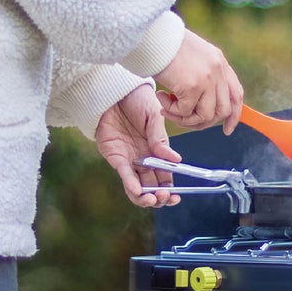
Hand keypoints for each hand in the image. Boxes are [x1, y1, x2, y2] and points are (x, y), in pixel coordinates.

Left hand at [94, 84, 180, 207]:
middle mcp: (144, 159)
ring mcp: (129, 159)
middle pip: (152, 186)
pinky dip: (132, 185)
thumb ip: (161, 140)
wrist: (115, 90)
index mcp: (157, 151)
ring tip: (153, 200)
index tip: (176, 197)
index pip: (165, 177)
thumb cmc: (137, 100)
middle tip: (165, 197)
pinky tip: (139, 192)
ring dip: (145, 197)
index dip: (171, 190)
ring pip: (137, 187)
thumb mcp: (154, 117)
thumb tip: (177, 160)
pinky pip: (124, 175)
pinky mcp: (115, 157)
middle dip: (159, 197)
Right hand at [155, 27, 243, 134]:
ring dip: (185, 119)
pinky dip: (171, 111)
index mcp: (219, 62)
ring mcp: (208, 78)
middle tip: (183, 119)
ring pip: (205, 116)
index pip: (236, 94)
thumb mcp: (192, 56)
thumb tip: (201, 102)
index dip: (234, 115)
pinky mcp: (193, 86)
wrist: (152, 35)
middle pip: (223, 110)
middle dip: (204, 122)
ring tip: (167, 109)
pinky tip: (160, 97)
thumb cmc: (164, 45)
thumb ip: (202, 74)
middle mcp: (218, 70)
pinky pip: (186, 112)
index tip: (227, 129)